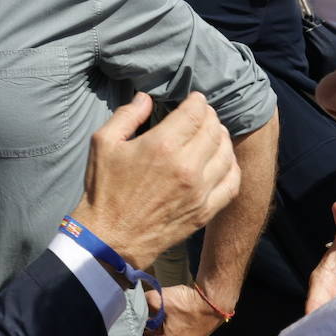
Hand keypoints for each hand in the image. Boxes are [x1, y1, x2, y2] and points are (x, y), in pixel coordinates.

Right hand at [70, 92, 239, 270]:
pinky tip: (222, 161)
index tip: (195, 99)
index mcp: (161, 145)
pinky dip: (232, 166)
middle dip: (210, 117)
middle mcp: (186, 166)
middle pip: (214, 129)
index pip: (195, 113)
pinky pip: (232, 182)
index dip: (198, 101)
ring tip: (213, 134)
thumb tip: (146, 97)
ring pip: (226, 153)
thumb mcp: (103, 143)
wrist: (110, 238)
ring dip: (222, 138)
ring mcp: (199, 191)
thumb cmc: (104, 189)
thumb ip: (127, 115)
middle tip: (202, 115)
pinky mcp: (205, 211)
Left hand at [127, 284, 223, 335]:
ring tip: (143, 318)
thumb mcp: (160, 300)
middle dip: (138, 335)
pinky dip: (159, 333)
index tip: (120, 328)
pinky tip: (156, 319)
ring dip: (149, 333)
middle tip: (130, 320)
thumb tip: (131, 301)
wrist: (212, 303)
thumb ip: (142, 302)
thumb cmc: (188, 304)